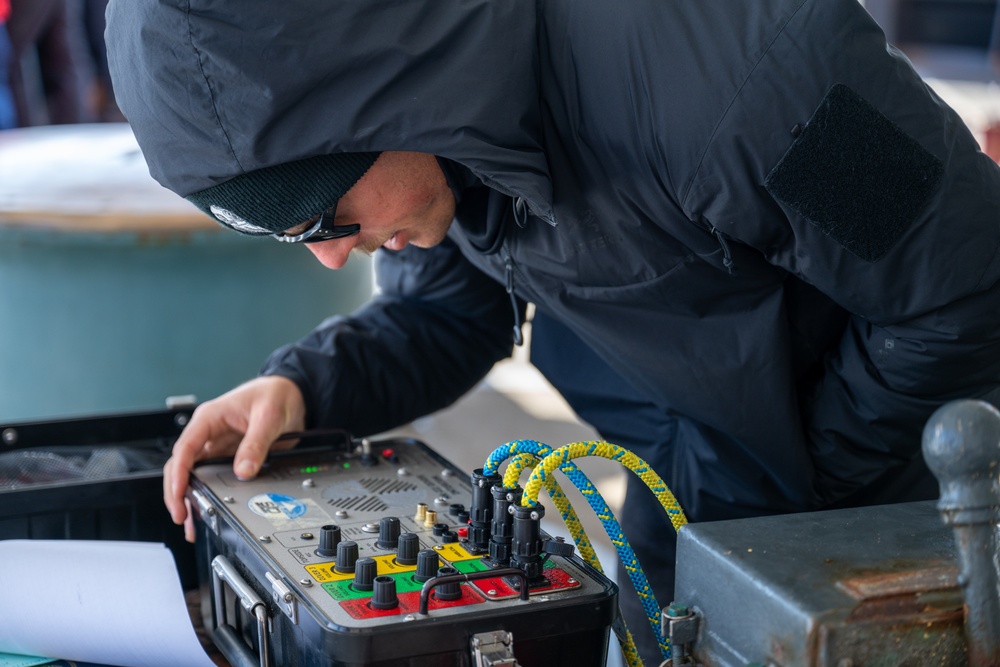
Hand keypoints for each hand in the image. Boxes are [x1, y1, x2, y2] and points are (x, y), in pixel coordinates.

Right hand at [163, 375, 305, 540]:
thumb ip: (256, 444)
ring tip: (187, 521)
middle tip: (181, 515)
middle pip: (180, 464)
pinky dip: (203, 494)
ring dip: (186, 496)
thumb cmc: (275, 394)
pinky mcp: (227, 456)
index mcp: (210, 418)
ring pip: (191, 474)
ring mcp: (216, 446)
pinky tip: (201, 511)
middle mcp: (208, 433)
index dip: (179, 473)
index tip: (180, 493)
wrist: (291, 394)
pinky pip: (209, 477)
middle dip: (176, 491)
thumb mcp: (268, 417)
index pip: (185, 448)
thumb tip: (244, 471)